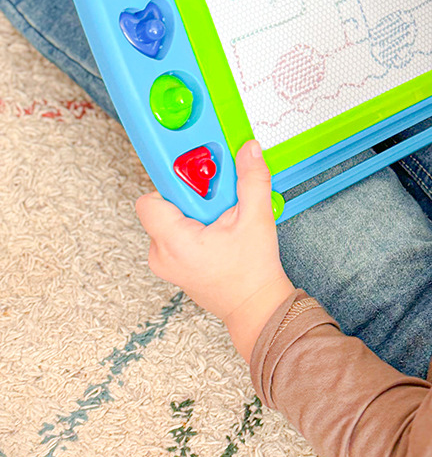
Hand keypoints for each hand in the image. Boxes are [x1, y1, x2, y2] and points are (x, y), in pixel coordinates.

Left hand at [136, 141, 294, 359]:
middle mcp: (161, 254)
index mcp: (174, 242)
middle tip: (219, 203)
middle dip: (192, 196)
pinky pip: (173, 232)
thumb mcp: (256, 218)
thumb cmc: (252, 272)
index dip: (174, 184)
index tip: (198, 179)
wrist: (256, 306)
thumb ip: (251, 179)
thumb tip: (248, 149)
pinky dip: (192, 226)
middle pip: (163, 205)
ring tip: (220, 221)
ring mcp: (164, 261)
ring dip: (193, 211)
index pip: (149, 200)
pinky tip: (216, 232)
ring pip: (169, 218)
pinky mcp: (171, 264)